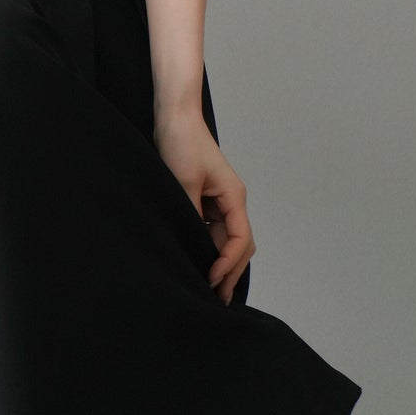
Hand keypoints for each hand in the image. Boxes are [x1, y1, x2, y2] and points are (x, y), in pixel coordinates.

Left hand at [153, 107, 255, 304]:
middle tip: (216, 297)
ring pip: (225, 239)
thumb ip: (191, 215)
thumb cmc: (182, 142)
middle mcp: (231, 200)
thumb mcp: (184, 182)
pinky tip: (196, 260)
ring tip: (207, 286)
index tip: (212, 279)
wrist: (174, 116)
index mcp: (233, 196)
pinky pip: (212, 229)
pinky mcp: (205, 198)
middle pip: (239, 244)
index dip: (229, 263)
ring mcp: (219, 200)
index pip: (241, 239)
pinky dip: (207, 246)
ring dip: (219, 261)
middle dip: (230, 271)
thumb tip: (194, 246)